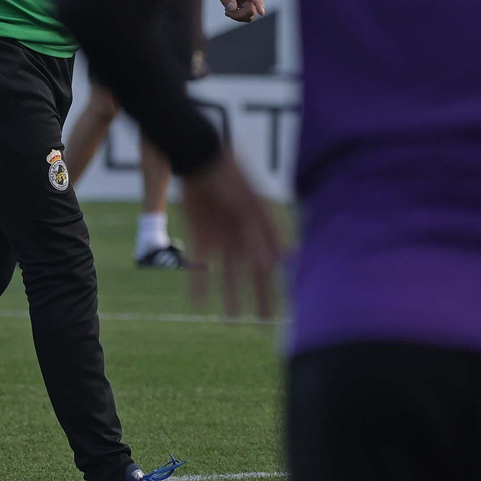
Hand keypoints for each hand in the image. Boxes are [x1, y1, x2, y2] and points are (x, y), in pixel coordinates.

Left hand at [179, 154, 282, 320]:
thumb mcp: (250, 206)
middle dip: (257, 297)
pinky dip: (199, 281)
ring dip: (228, 295)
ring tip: (229, 321)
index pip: (271, 264)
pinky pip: (199, 262)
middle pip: (251, 273)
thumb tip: (275, 265)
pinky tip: (196, 302)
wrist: (197, 157)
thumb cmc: (230, 176)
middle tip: (260, 323)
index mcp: (259, 229)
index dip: (276, 286)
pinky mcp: (198, 233)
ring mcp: (220, 236)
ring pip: (226, 273)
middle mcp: (242, 236)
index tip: (284, 309)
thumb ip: (261, 235)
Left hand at [211, 0, 264, 22]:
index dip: (259, 5)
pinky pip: (246, 17)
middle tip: (226, 11)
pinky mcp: (247, 7)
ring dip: (237, 17)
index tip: (262, 13)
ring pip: (249, 16)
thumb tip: (233, 8)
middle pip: (251, 11)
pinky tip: (230, 11)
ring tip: (227, 10)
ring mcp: (250, 2)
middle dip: (238, 15)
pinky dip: (237, 17)